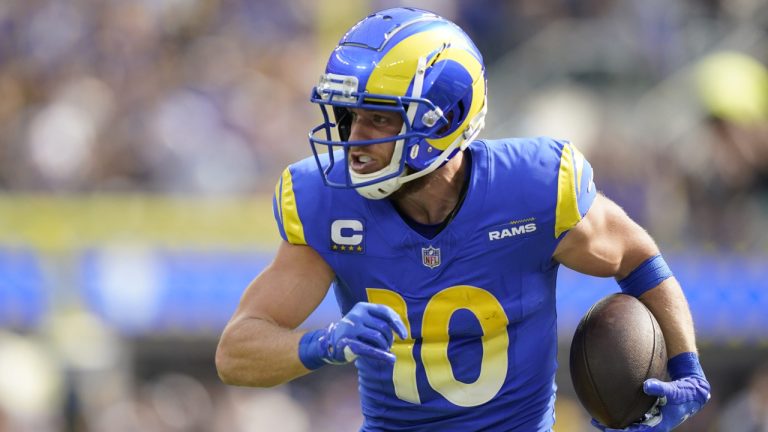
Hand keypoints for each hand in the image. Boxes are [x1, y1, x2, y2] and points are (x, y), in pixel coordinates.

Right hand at [298, 302, 407, 368]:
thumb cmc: (354, 332)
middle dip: (389, 339)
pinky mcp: (348, 342)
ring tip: (383, 351)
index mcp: (362, 307)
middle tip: (387, 346)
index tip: (404, 335)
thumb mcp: (365, 322)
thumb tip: (402, 330)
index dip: (397, 323)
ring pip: (378, 338)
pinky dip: (382, 355)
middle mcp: (356, 315)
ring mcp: (350, 328)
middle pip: (383, 327)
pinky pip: (370, 349)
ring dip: (385, 347)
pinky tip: (390, 359)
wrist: (330, 343)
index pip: (385, 311)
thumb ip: (381, 322)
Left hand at [591, 353, 710, 431]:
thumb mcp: (674, 391)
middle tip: (596, 423)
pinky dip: (622, 413)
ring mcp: (650, 419)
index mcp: (659, 425)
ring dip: (615, 422)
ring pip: (630, 423)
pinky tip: (610, 406)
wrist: (692, 392)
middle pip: (630, 430)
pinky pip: (633, 415)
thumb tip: (646, 385)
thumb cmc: (684, 393)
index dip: (622, 431)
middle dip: (613, 428)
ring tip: (597, 418)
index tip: (609, 429)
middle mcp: (653, 424)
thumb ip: (661, 388)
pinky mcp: (649, 412)